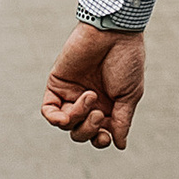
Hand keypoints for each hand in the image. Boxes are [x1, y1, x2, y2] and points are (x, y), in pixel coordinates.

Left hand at [44, 25, 145, 151]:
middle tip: (98, 112)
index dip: (100, 140)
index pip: (99, 134)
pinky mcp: (57, 84)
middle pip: (80, 132)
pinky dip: (55, 118)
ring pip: (65, 125)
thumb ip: (122, 121)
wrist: (113, 33)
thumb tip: (119, 145)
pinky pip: (49, 111)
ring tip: (89, 97)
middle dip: (89, 130)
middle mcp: (89, 102)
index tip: (106, 136)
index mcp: (108, 106)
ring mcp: (72, 94)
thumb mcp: (129, 95)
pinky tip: (65, 115)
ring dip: (77, 119)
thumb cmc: (126, 60)